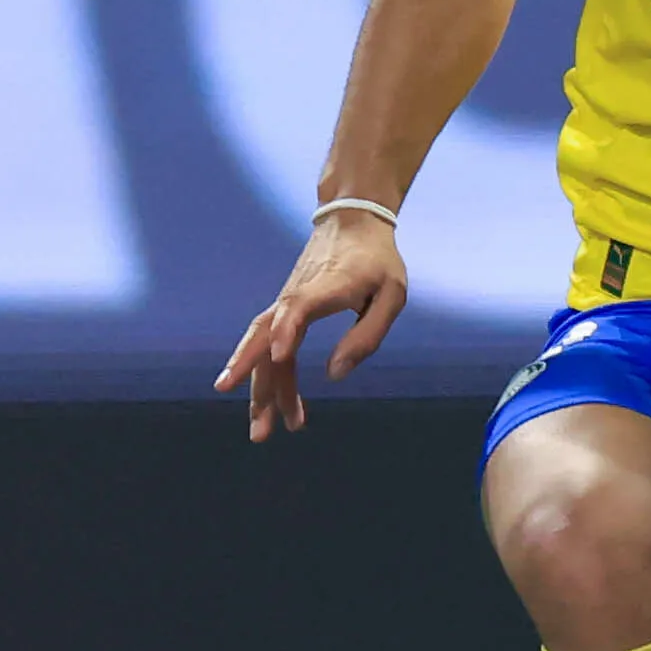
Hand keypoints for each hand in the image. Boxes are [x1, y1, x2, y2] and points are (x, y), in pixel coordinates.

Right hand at [215, 214, 408, 440]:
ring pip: (262, 347)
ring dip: (259, 390)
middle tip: (259, 430)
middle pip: (266, 338)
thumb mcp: (391, 295)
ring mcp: (285, 303)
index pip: (298, 308)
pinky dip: (268, 375)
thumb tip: (334, 374)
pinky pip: (269, 344)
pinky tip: (274, 403)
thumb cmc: (377, 261)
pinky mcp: (285, 308)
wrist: (351, 220)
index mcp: (327, 287)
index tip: (278, 357)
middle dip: (258, 385)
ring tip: (262, 429)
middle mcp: (296, 296)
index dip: (287, 330)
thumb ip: (367, 334)